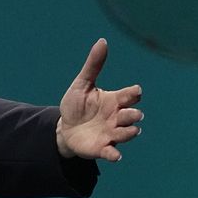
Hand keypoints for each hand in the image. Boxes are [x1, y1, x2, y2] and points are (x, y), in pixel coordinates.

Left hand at [56, 38, 142, 161]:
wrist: (64, 128)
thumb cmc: (77, 105)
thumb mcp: (82, 85)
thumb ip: (93, 65)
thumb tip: (102, 41)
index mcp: (115, 100)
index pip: (130, 95)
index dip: (133, 94)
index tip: (133, 92)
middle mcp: (117, 117)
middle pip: (133, 115)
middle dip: (132, 115)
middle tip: (125, 114)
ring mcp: (112, 133)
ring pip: (128, 133)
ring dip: (128, 132)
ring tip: (127, 130)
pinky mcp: (103, 148)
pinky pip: (113, 153)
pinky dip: (115, 154)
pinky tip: (115, 155)